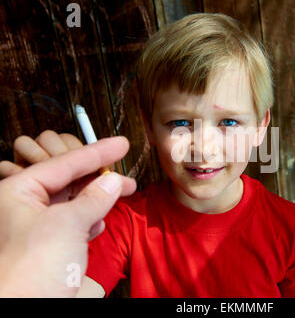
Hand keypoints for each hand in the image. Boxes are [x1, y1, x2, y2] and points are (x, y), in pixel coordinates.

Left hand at [0, 136, 135, 296]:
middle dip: (100, 180)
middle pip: (69, 183)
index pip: (64, 164)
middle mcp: (24, 208)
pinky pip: (73, 225)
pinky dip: (89, 222)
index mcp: (17, 193)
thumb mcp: (68, 224)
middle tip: (127, 176)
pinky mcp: (48, 249)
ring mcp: (36, 230)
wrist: (22, 314)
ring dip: (98, 202)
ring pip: (73, 205)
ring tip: (121, 196)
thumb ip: (93, 199)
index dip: (97, 153)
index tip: (121, 144)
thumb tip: (112, 182)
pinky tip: (99, 224)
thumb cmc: (29, 272)